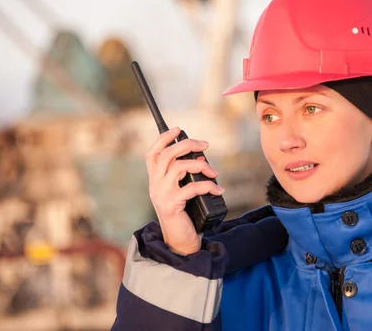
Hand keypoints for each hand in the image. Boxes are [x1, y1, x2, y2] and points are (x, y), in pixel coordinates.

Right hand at [145, 127, 223, 255]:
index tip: (178, 129)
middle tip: (205, 145)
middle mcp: (155, 185)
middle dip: (188, 144)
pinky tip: (218, 190)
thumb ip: (187, 175)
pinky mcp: (172, 205)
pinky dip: (209, 186)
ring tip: (214, 173)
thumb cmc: (184, 215)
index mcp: (155, 180)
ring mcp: (161, 194)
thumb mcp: (183, 191)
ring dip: (201, 165)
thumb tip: (201, 156)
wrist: (180, 242)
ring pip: (179, 167)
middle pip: (168, 154)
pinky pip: (192, 187)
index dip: (163, 138)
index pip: (152, 153)